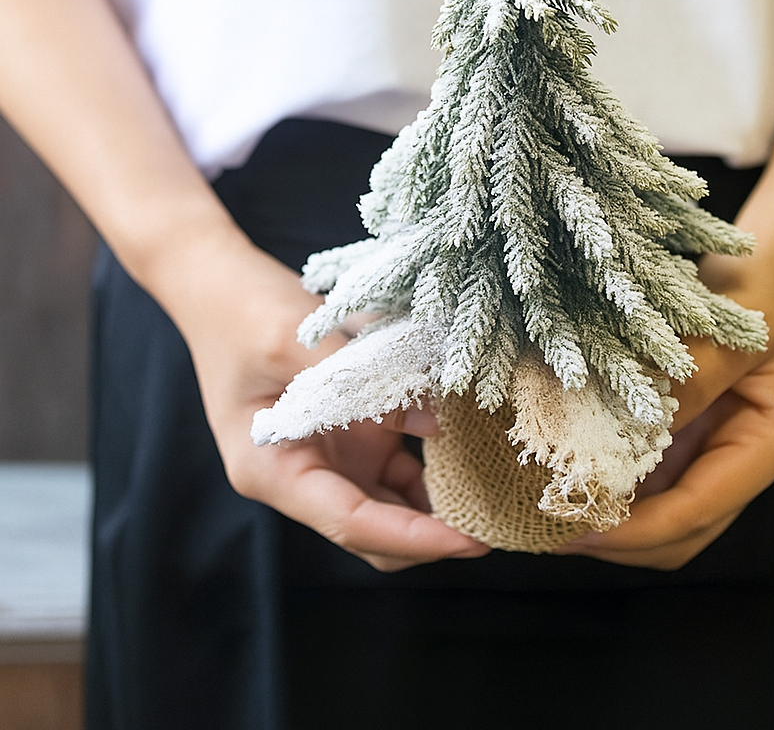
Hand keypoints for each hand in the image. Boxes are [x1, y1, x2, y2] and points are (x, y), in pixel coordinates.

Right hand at [157, 232, 489, 571]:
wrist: (221, 288)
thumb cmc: (246, 314)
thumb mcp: (300, 343)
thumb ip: (362, 385)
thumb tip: (434, 426)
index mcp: (273, 472)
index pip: (351, 524)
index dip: (412, 537)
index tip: (467, 541)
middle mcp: (301, 477)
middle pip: (372, 532)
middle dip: (429, 536)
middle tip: (494, 527)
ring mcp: (327, 459)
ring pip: (388, 508)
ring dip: (433, 508)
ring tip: (492, 500)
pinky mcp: (348, 436)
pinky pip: (394, 471)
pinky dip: (427, 474)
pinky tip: (467, 460)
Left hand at [557, 245, 773, 569]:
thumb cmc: (766, 282)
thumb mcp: (731, 327)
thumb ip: (689, 376)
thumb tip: (625, 425)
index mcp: (767, 444)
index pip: (697, 512)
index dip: (636, 531)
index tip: (577, 530)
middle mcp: (740, 457)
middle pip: (679, 531)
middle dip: (617, 539)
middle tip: (547, 528)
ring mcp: (711, 445)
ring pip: (658, 509)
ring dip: (608, 515)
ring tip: (546, 507)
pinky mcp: (686, 427)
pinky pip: (645, 469)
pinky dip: (608, 476)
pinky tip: (567, 466)